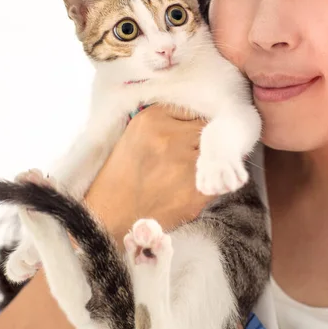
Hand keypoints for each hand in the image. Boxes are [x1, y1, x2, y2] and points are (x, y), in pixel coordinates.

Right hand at [84, 104, 211, 237]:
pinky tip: (191, 187)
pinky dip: (211, 182)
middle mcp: (171, 138)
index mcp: (153, 119)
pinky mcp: (197, 190)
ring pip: (216, 154)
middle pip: (207, 131)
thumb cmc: (120, 174)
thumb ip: (165, 121)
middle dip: (203, 142)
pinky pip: (218, 178)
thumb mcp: (135, 133)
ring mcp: (186, 164)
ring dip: (208, 162)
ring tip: (187, 173)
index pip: (194, 111)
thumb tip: (196, 117)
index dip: (195, 125)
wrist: (109, 216)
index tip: (191, 135)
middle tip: (189, 156)